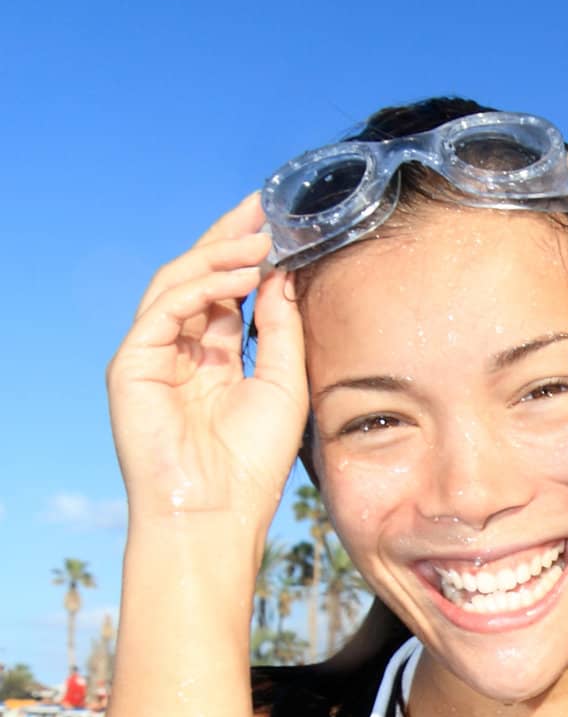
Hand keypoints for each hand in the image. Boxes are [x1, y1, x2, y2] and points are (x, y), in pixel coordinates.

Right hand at [108, 193, 306, 525]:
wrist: (218, 509)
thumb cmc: (254, 459)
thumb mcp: (285, 380)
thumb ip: (282, 327)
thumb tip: (282, 272)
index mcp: (216, 354)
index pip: (227, 289)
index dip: (247, 252)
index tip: (277, 219)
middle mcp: (181, 349)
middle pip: (199, 276)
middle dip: (228, 238)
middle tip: (261, 207)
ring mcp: (152, 355)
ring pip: (178, 284)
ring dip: (218, 257)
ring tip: (259, 240)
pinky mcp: (132, 365)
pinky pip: (165, 310)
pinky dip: (201, 288)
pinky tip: (239, 278)